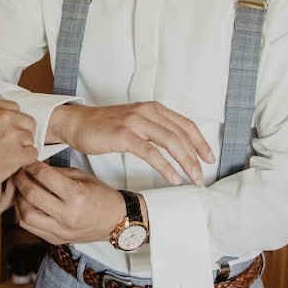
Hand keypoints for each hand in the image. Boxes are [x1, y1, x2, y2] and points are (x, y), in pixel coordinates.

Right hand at [0, 99, 38, 185]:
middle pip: (28, 122)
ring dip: (22, 148)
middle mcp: (5, 117)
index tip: (7, 131)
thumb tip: (5, 120)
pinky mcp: (19, 153)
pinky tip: (12, 164)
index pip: (15, 108)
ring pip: (30, 139)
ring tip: (7, 156)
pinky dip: (25, 161)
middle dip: (22, 133)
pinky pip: (33, 154)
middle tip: (11, 145)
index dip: (13, 122)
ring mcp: (14, 134)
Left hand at [13, 162, 125, 244]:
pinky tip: (25, 204)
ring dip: (18, 200)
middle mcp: (67, 215)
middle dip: (20, 181)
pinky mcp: (57, 239)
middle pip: (31, 195)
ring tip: (19, 190)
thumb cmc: (100, 195)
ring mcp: (61, 230)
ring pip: (26, 215)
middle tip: (17, 173)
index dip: (31, 166)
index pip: (44, 176)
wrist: (116, 221)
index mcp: (76, 195)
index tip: (27, 162)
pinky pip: (30, 228)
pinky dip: (23, 214)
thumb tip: (33, 167)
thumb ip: (56, 172)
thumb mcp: (81, 176)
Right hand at [49, 102, 213, 185]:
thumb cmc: (105, 127)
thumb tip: (178, 147)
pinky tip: (173, 178)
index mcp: (153, 108)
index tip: (209, 158)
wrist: (78, 123)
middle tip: (202, 176)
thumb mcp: (135, 122)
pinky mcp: (124, 135)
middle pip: (181, 135)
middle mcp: (147, 111)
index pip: (185, 125)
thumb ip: (155, 129)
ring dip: (185, 163)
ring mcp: (135, 122)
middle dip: (196, 158)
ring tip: (193, 179)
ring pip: (170, 142)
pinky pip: (151, 153)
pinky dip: (166, 167)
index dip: (201, 142)